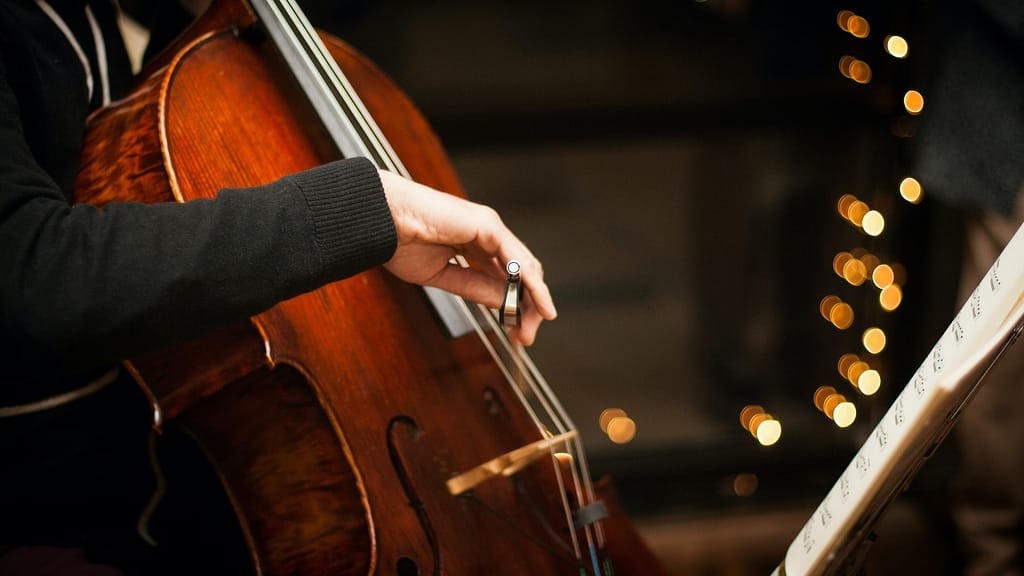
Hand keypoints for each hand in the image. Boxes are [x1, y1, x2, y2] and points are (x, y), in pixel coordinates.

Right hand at [379, 170, 556, 345]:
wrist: (382, 221)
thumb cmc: (400, 241)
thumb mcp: (444, 276)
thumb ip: (475, 287)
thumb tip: (504, 303)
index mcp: (475, 244)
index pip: (507, 276)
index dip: (516, 303)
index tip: (516, 330)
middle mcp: (487, 235)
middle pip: (523, 272)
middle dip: (529, 305)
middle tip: (525, 335)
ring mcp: (490, 228)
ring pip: (525, 266)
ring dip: (534, 298)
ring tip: (532, 324)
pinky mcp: (488, 226)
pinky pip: (516, 258)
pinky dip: (530, 281)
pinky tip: (536, 300)